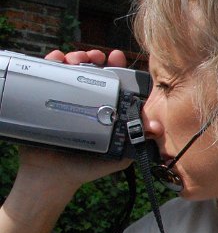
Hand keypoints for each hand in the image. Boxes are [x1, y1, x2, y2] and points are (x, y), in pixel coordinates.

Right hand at [13, 49, 133, 192]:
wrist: (53, 176)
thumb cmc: (87, 166)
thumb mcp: (119, 155)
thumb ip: (138, 142)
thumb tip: (156, 128)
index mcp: (105, 109)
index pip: (113, 82)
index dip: (116, 66)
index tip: (116, 56)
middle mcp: (86, 101)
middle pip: (91, 70)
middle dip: (94, 57)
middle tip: (95, 56)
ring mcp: (66, 99)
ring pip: (71, 69)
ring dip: (75, 57)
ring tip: (76, 58)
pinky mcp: (46, 99)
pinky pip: (48, 76)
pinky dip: (52, 62)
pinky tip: (56, 58)